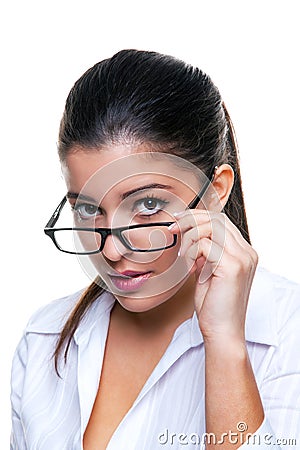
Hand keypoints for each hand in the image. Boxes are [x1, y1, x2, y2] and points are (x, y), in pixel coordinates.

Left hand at [169, 210, 257, 342]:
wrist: (222, 332)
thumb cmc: (214, 306)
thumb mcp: (208, 273)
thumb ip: (205, 255)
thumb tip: (193, 241)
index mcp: (244, 253)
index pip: (222, 222)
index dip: (198, 218)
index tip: (178, 223)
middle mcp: (247, 252)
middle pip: (218, 218)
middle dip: (192, 219)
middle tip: (173, 228)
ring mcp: (242, 258)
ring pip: (212, 226)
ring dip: (190, 233)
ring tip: (181, 252)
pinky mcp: (232, 266)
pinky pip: (205, 244)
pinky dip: (191, 250)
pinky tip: (187, 264)